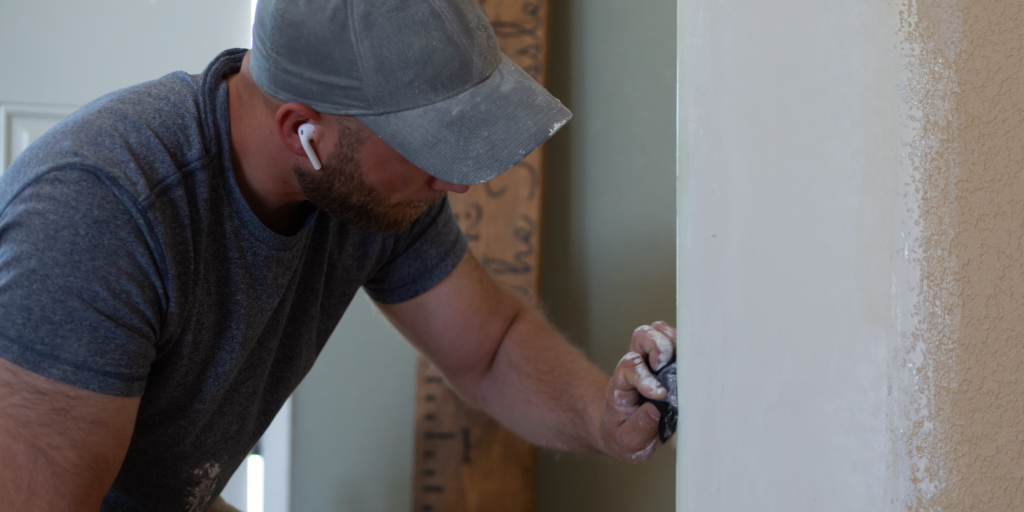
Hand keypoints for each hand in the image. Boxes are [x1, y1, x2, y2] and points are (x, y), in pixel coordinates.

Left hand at [599, 321, 675, 462]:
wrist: (629, 433)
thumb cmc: (627, 435)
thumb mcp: (627, 441)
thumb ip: (638, 428)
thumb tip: (654, 411)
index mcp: (622, 384)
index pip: (629, 367)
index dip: (643, 377)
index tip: (659, 395)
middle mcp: (637, 367)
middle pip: (641, 336)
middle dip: (656, 346)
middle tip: (664, 365)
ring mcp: (654, 361)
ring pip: (659, 331)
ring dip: (672, 341)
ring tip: (681, 361)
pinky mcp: (672, 363)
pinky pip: (678, 342)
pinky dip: (687, 346)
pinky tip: (694, 363)